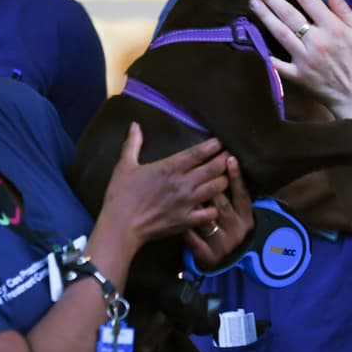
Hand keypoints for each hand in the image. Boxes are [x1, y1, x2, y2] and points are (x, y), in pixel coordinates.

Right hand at [97, 123, 226, 250]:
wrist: (120, 226)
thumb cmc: (121, 195)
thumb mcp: (125, 165)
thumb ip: (133, 144)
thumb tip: (135, 125)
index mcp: (170, 167)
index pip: (198, 152)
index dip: (213, 145)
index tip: (221, 141)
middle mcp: (183, 183)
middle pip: (214, 168)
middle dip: (225, 160)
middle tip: (231, 156)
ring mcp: (187, 202)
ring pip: (217, 188)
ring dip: (224, 181)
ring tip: (227, 177)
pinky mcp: (187, 220)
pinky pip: (210, 213)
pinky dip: (215, 208)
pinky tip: (215, 205)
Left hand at [185, 154, 254, 268]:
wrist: (227, 261)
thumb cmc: (227, 229)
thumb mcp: (236, 212)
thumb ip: (231, 190)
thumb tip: (228, 159)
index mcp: (246, 217)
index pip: (242, 193)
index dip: (236, 176)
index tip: (230, 157)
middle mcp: (238, 229)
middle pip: (223, 204)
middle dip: (211, 186)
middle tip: (198, 169)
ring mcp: (224, 244)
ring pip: (209, 221)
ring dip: (196, 206)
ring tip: (183, 191)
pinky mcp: (209, 256)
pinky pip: (196, 241)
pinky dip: (188, 232)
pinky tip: (178, 223)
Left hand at [249, 0, 351, 121]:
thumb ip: (345, 11)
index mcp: (334, 28)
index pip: (309, 0)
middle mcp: (317, 41)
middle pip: (289, 14)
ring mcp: (305, 59)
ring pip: (280, 33)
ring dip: (265, 16)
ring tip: (252, 2)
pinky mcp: (298, 76)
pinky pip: (277, 64)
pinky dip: (264, 54)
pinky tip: (251, 40)